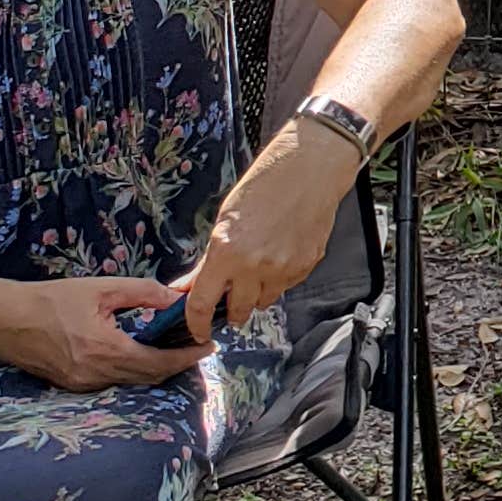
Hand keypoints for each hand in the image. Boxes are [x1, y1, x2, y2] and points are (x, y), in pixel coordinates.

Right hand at [0, 276, 211, 390]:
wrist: (4, 320)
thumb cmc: (51, 300)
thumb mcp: (101, 288)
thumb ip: (143, 293)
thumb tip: (175, 298)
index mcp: (105, 350)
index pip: (158, 363)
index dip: (187, 357)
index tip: (209, 346)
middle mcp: (95, 375)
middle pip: (149, 377)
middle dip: (176, 364)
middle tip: (196, 347)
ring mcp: (82, 384)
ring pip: (131, 382)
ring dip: (155, 369)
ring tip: (174, 348)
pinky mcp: (71, 384)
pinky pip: (111, 382)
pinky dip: (132, 371)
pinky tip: (140, 354)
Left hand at [183, 118, 362, 339]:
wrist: (311, 169)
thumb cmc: (266, 184)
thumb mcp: (225, 220)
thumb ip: (209, 260)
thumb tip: (190, 287)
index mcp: (226, 251)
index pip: (202, 305)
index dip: (196, 324)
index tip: (196, 331)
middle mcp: (254, 266)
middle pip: (238, 311)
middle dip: (231, 310)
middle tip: (230, 297)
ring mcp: (284, 268)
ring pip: (264, 302)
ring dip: (256, 294)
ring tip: (258, 269)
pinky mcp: (307, 266)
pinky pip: (286, 286)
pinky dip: (279, 279)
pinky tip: (280, 254)